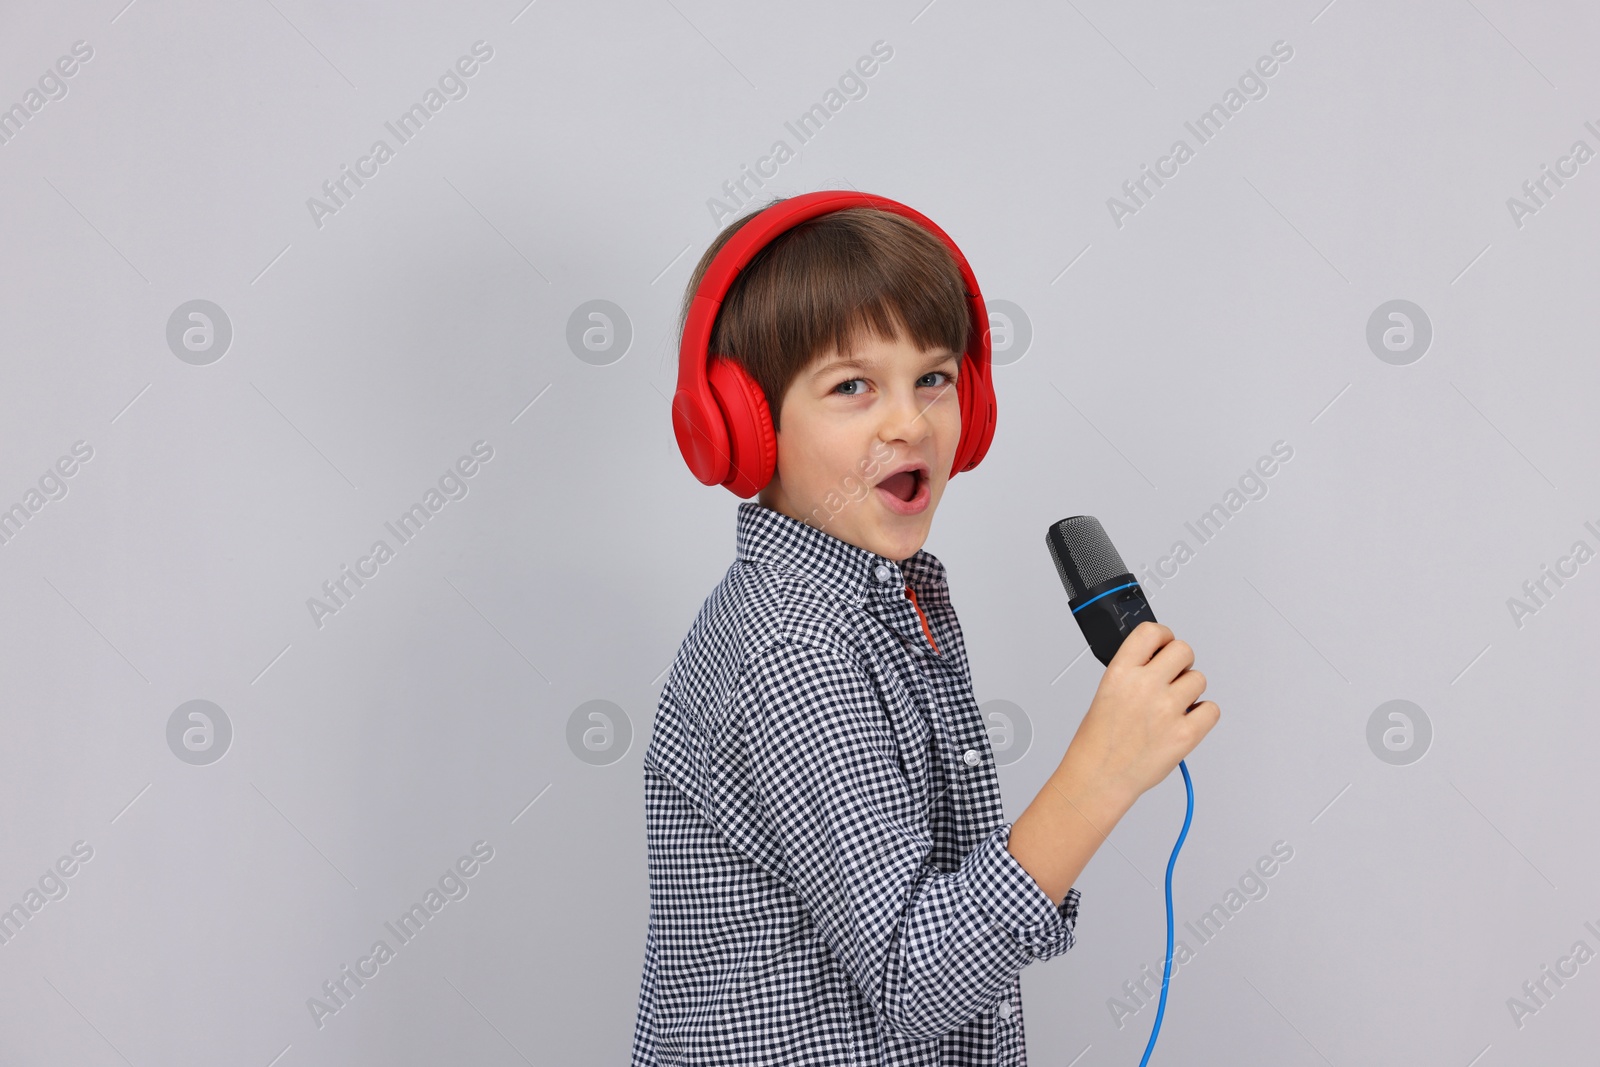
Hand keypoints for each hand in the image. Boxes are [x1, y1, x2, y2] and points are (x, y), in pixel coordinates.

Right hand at [1058, 622, 1219, 805]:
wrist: (1100, 777)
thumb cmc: (1099, 740)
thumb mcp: (1107, 692)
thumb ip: (1134, 671)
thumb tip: (1160, 659)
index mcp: (1120, 672)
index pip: (1152, 632)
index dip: (1163, 636)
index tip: (1164, 645)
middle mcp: (1144, 686)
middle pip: (1184, 650)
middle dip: (1180, 663)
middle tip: (1172, 678)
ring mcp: (1167, 709)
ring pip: (1199, 680)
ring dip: (1189, 691)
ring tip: (1171, 708)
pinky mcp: (1186, 733)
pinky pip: (1212, 709)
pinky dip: (1202, 715)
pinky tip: (1184, 721)